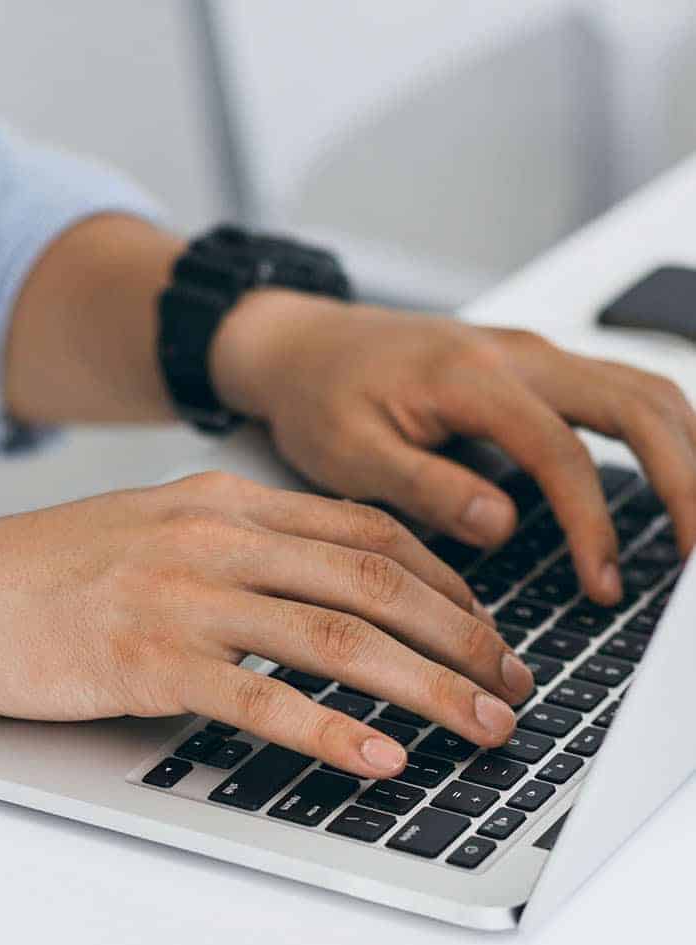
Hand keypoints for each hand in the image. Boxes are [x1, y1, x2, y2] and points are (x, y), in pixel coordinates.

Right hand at [0, 473, 533, 778]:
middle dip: (463, 635)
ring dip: (426, 684)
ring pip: (337, 636)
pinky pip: (262, 698)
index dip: (445, 581)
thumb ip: (225, 546)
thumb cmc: (33, 575)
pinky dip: (332, 731)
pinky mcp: (146, 661)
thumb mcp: (144, 531)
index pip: (365, 529)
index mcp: (218, 502)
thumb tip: (302, 586)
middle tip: (511, 684)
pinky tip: (379, 758)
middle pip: (374, 579)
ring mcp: (181, 597)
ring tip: (481, 725)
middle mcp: (212, 538)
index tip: (482, 625)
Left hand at [211, 292, 695, 602]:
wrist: (302, 346)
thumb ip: (425, 487)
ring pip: (643, 388)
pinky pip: (620, 391)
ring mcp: (532, 355)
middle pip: (637, 402)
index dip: (592, 522)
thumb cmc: (319, 398)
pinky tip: (673, 482)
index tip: (604, 582)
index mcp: (469, 378)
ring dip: (686, 452)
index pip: (560, 450)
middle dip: (684, 477)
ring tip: (695, 528)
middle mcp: (516, 354)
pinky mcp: (535, 368)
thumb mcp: (349, 455)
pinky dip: (660, 434)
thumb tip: (502, 523)